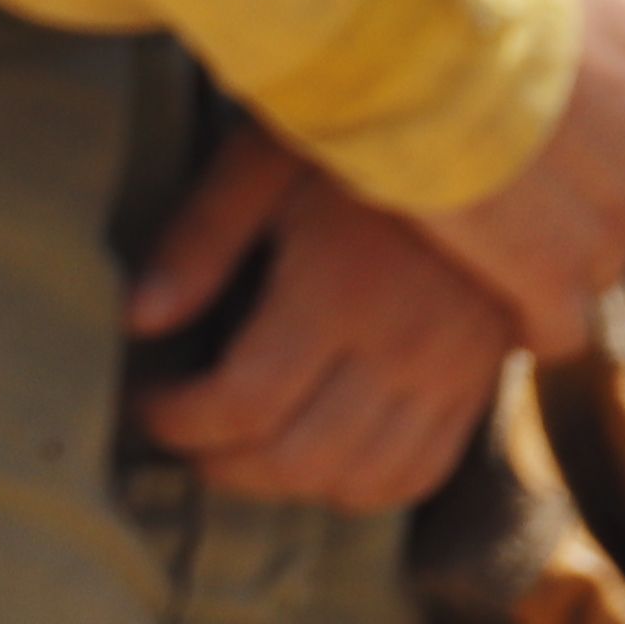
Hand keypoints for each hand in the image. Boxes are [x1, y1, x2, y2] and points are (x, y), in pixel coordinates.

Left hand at [126, 126, 514, 510]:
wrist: (487, 139)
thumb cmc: (356, 136)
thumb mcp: (262, 162)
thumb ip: (198, 241)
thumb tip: (137, 321)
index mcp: (339, 291)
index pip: (245, 402)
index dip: (179, 419)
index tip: (143, 404)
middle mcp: (401, 348)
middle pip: (297, 459)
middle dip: (220, 462)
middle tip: (179, 436)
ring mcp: (449, 376)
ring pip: (358, 482)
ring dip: (284, 486)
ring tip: (234, 451)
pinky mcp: (477, 384)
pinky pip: (420, 474)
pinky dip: (360, 487)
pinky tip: (315, 461)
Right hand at [395, 0, 624, 356]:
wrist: (423, 16)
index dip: (591, 136)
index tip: (534, 122)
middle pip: (623, 211)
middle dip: (569, 198)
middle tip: (494, 166)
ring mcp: (611, 237)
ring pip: (588, 267)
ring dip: (540, 252)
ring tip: (475, 216)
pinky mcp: (549, 282)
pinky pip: (552, 326)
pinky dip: (521, 312)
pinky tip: (478, 278)